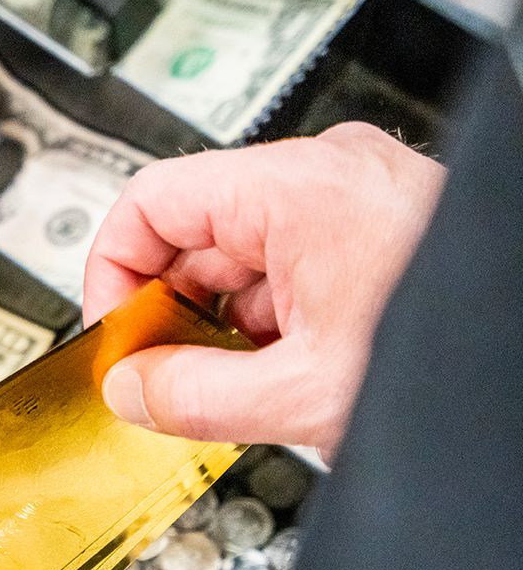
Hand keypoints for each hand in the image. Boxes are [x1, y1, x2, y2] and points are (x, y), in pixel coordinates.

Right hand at [83, 122, 443, 454]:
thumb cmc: (458, 356)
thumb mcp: (303, 394)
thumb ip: (191, 396)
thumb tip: (129, 391)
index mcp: (301, 188)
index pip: (151, 201)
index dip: (111, 273)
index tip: (111, 335)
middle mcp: (330, 174)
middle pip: (195, 229)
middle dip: (170, 311)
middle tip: (159, 378)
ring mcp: (359, 195)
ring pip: (245, 254)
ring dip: (224, 323)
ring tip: (239, 386)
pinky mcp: (381, 224)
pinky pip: (292, 263)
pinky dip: (273, 319)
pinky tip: (283, 372)